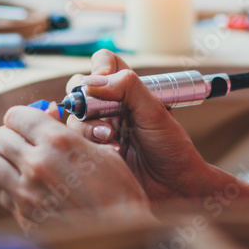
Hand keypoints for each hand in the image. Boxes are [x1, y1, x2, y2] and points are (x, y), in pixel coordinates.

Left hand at [0, 102, 155, 233]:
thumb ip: (70, 134)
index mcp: (58, 142)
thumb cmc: (120, 197)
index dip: (18, 116)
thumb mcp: (104, 152)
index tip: (22, 120)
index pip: (17, 116)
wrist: (120, 241)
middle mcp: (36, 164)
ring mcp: (25, 191)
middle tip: (7, 134)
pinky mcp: (20, 214)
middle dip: (2, 132)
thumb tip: (48, 118)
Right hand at [65, 50, 218, 205]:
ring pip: (75, 117)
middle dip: (86, 101)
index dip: (100, 67)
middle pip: (80, 89)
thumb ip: (128, 88)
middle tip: (103, 115)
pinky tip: (113, 153)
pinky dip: (90, 145)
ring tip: (111, 139)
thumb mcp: (155, 112)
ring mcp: (99, 129)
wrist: (173, 186)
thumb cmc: (171, 147)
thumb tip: (94, 80)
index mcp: (127, 92)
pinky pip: (75, 142)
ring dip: (90, 127)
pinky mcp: (93, 152)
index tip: (104, 80)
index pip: (104, 63)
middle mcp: (110, 108)